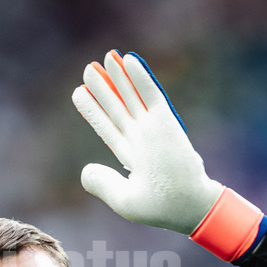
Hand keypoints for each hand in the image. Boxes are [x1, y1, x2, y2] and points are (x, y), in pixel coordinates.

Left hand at [71, 50, 222, 235]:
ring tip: (106, 58)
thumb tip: (85, 170)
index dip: (93, 111)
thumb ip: (102, 184)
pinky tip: (128, 60)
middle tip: (89, 69)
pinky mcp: (166, 122)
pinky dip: (140, 78)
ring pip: (131, 98)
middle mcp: (141, 139)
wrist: (188, 206)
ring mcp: (153, 129)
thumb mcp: (124, 200)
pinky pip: (151, 95)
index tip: (78, 93)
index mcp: (131, 157)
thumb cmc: (160, 208)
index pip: (107, 128)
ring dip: (119, 78)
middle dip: (103, 89)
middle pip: (117, 108)